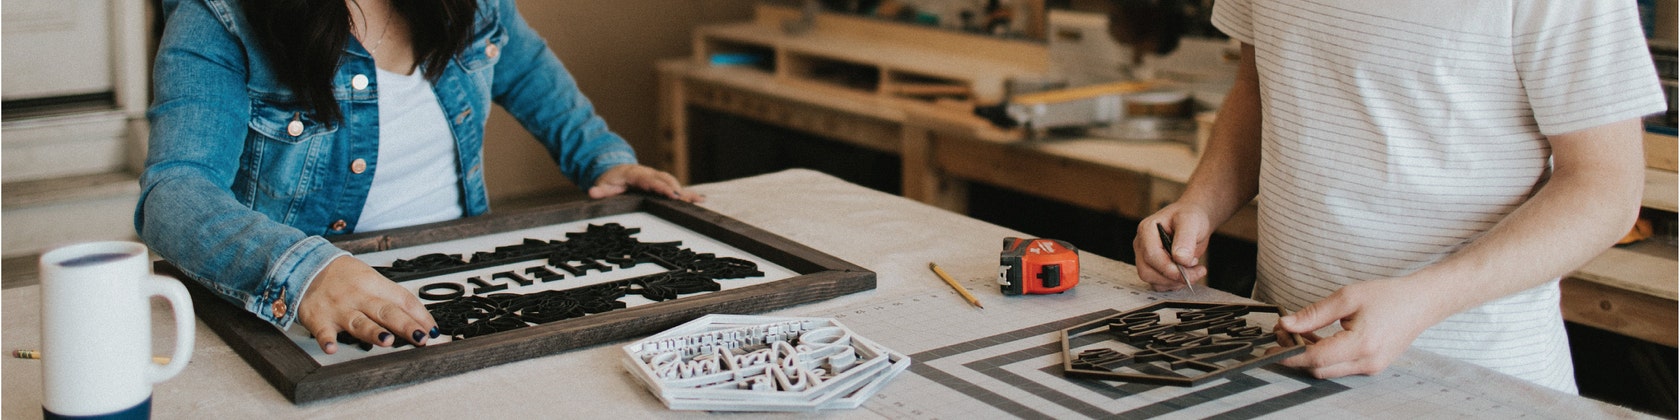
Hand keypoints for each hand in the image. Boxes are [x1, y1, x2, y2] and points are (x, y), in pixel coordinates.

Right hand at [298, 256, 436, 353]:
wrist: (306, 265)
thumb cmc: (343, 276)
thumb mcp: (370, 279)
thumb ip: (391, 299)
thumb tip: (419, 319)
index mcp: (375, 285)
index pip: (403, 300)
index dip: (420, 315)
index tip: (433, 330)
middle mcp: (359, 297)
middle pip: (386, 311)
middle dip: (405, 325)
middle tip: (421, 337)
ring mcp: (339, 309)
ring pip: (359, 322)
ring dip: (372, 332)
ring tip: (386, 340)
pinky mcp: (318, 318)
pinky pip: (323, 331)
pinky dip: (326, 340)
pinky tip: (331, 348)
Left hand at [587, 164, 702, 202]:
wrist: (615, 169)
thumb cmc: (611, 180)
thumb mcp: (603, 185)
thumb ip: (600, 190)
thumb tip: (592, 192)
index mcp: (636, 175)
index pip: (651, 181)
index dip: (661, 187)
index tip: (670, 194)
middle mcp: (649, 174)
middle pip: (666, 180)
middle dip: (676, 190)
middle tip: (685, 200)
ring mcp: (656, 178)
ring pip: (673, 183)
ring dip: (684, 191)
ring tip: (697, 201)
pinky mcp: (661, 184)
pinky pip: (675, 187)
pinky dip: (687, 193)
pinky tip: (701, 200)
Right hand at [1132, 204, 1210, 290]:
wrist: (1194, 220)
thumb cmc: (1190, 216)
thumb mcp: (1191, 221)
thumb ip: (1185, 239)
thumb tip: (1181, 259)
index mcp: (1147, 230)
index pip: (1150, 256)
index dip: (1168, 267)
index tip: (1187, 270)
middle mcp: (1142, 245)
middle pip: (1147, 272)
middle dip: (1172, 277)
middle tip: (1194, 273)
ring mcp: (1146, 257)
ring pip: (1153, 280)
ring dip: (1175, 282)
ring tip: (1194, 271)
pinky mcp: (1154, 267)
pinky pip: (1159, 283)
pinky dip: (1174, 283)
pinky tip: (1187, 274)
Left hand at [1275, 277, 1446, 377]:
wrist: (1421, 302)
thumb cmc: (1388, 296)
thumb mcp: (1347, 297)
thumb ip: (1314, 314)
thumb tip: (1287, 325)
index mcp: (1361, 344)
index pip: (1315, 358)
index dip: (1290, 354)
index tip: (1271, 347)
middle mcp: (1367, 362)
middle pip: (1319, 369)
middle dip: (1296, 354)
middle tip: (1283, 333)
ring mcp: (1372, 367)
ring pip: (1329, 370)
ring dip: (1310, 355)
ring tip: (1298, 333)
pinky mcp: (1373, 366)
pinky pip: (1341, 367)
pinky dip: (1325, 356)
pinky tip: (1317, 338)